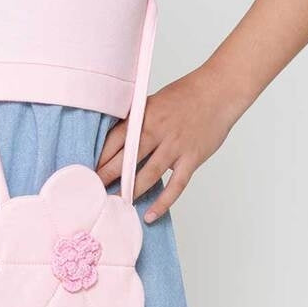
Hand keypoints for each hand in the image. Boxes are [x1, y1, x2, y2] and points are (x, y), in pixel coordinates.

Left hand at [95, 68, 240, 222]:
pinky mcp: (192, 158)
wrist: (219, 91)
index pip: (115, 140)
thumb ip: (138, 121)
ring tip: (116, 204)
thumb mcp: (154, 102)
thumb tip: (119, 141)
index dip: (100, 157)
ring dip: (130, 191)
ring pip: (147, 174)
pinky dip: (163, 202)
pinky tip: (150, 215)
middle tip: (93, 192)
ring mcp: (175, 146)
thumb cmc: (186, 94)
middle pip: (126, 159)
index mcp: (144, 116)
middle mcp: (157, 131)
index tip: (88, 170)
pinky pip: (176, 185)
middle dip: (107, 176)